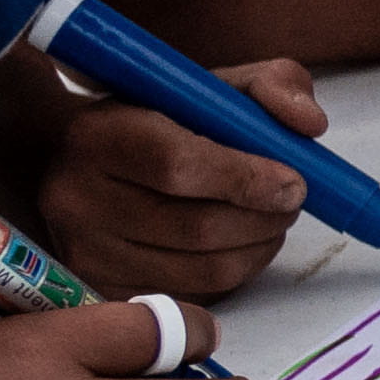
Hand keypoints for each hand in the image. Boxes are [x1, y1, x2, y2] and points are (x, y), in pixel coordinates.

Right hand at [30, 58, 313, 298]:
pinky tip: (239, 246)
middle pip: (197, 227)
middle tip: (292, 202)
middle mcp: (77, 198)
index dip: (247, 179)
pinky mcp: (104, 291)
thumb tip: (309, 125)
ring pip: (203, 269)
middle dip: (265, 219)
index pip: (178, 165)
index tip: (294, 183)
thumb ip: (268, 85)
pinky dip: (233, 274)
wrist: (70, 160)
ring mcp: (86, 253)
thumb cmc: (151, 118)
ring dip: (258, 249)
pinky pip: (193, 296)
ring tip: (271, 222)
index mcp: (97, 135)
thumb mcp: (204, 84)